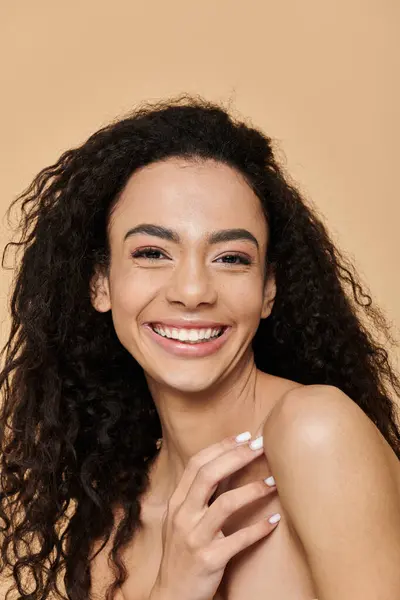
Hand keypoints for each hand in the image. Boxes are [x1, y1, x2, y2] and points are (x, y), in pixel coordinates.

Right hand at [151, 433, 278, 599]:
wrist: (171, 597)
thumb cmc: (181, 554)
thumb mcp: (181, 521)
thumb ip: (196, 497)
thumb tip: (225, 468)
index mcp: (177, 502)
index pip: (196, 464)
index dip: (220, 447)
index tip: (243, 436)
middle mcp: (182, 516)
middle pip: (209, 475)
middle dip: (236, 456)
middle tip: (261, 446)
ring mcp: (194, 538)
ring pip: (225, 504)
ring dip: (252, 490)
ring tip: (273, 481)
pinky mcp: (208, 560)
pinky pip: (238, 540)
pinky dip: (258, 529)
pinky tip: (273, 521)